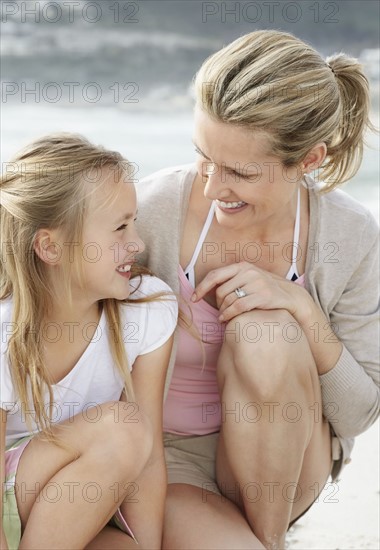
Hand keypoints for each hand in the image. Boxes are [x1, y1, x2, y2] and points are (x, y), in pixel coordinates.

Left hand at [191, 261, 309, 322]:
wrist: (291, 296)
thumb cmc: (265, 290)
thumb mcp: (249, 279)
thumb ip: (232, 281)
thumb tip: (209, 289)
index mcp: (242, 266)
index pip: (215, 275)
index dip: (201, 287)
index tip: (193, 298)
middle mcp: (248, 272)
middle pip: (221, 291)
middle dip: (217, 305)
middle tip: (220, 313)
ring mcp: (257, 283)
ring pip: (229, 300)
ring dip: (223, 312)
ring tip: (224, 318)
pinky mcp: (263, 295)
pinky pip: (238, 307)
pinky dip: (229, 315)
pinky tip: (226, 320)